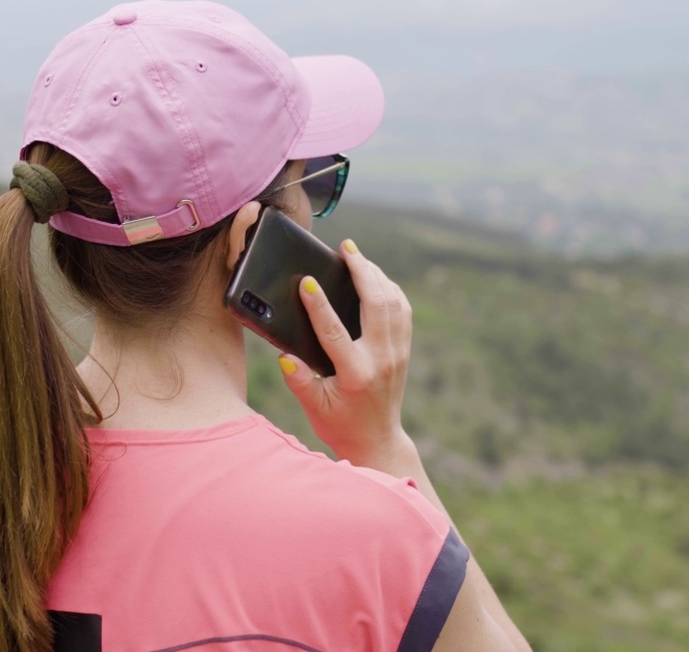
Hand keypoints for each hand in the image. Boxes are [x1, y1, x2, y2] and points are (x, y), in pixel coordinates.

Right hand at [278, 239, 413, 465]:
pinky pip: (402, 310)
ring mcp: (396, 353)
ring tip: (357, 256)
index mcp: (355, 374)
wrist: (376, 440)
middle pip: (376, 304)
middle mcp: (381, 359)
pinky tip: (375, 277)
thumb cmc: (340, 424)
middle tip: (345, 248)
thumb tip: (285, 356)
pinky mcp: (403, 350)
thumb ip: (299, 382)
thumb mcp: (314, 408)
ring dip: (377, 275)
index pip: (334, 332)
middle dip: (361, 271)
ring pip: (393, 302)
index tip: (307, 281)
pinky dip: (390, 288)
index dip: (319, 305)